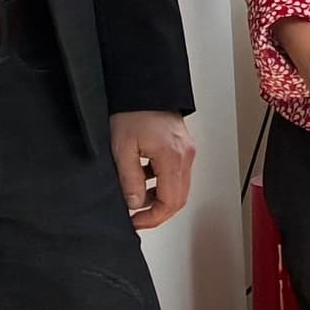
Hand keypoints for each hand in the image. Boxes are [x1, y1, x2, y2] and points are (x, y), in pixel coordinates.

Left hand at [111, 111, 194, 229]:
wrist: (144, 88)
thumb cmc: (133, 111)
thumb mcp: (122, 148)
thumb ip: (130, 180)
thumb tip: (134, 203)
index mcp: (173, 157)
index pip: (170, 201)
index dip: (152, 218)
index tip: (135, 222)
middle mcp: (185, 156)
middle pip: (179, 198)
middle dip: (157, 212)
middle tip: (136, 218)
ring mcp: (186, 151)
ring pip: (179, 188)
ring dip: (158, 198)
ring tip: (135, 198)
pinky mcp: (182, 147)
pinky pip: (176, 174)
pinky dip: (161, 184)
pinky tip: (142, 179)